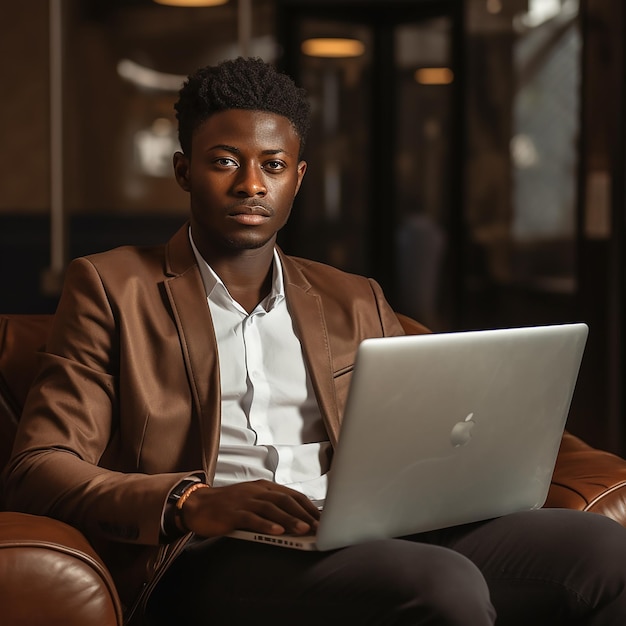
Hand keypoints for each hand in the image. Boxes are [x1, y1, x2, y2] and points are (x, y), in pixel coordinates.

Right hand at [179, 479, 320, 537]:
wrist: (197, 504)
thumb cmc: (229, 506)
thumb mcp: (252, 501)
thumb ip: (271, 507)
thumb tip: (296, 521)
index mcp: (264, 487)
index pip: (291, 495)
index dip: (308, 506)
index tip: (322, 518)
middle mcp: (256, 491)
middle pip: (285, 500)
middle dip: (304, 513)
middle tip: (319, 526)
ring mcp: (244, 500)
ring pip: (271, 508)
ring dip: (289, 519)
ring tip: (304, 529)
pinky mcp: (232, 512)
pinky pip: (251, 518)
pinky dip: (266, 525)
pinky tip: (277, 532)